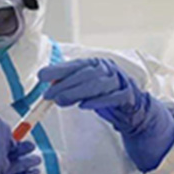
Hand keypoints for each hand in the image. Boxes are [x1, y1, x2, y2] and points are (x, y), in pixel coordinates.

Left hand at [39, 58, 173, 171]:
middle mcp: (107, 69)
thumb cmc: (103, 96)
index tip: (41, 76)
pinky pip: (113, 97)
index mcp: (94, 64)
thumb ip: (68, 86)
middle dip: (64, 85)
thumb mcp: (84, 88)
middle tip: (47, 95)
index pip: (74, 65)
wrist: (132, 109)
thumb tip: (48, 87)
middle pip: (84, 74)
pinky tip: (84, 106)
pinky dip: (98, 101)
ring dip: (76, 93)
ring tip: (60, 102)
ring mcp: (119, 81)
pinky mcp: (129, 95)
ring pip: (96, 84)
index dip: (57, 70)